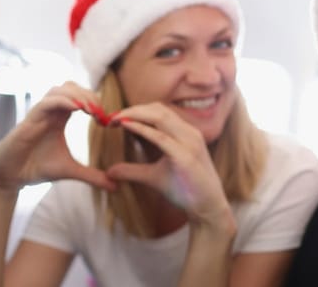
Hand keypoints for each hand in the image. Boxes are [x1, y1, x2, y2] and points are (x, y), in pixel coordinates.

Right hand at [0, 81, 116, 191]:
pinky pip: (46, 102)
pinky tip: (76, 110)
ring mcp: (38, 114)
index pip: (80, 96)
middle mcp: (50, 111)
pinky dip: (62, 101)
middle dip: (89, 95)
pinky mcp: (29, 120)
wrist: (9, 178)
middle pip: (71, 86)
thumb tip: (116, 186)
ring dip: (78, 95)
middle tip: (101, 113)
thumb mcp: (70, 171)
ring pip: (59, 88)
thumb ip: (93, 176)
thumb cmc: (36, 168)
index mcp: (59, 118)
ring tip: (91, 110)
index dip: (95, 102)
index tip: (107, 120)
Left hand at [104, 103, 233, 227]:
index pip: (159, 111)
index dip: (136, 110)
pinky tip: (127, 127)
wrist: (208, 208)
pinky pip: (161, 137)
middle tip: (111, 117)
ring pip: (160, 116)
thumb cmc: (186, 190)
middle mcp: (189, 133)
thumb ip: (133, 170)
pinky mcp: (186, 156)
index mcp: (185, 133)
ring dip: (135, 114)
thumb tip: (109, 172)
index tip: (115, 117)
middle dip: (132, 109)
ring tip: (115, 119)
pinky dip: (142, 129)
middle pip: (158, 109)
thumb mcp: (154, 177)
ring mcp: (190, 143)